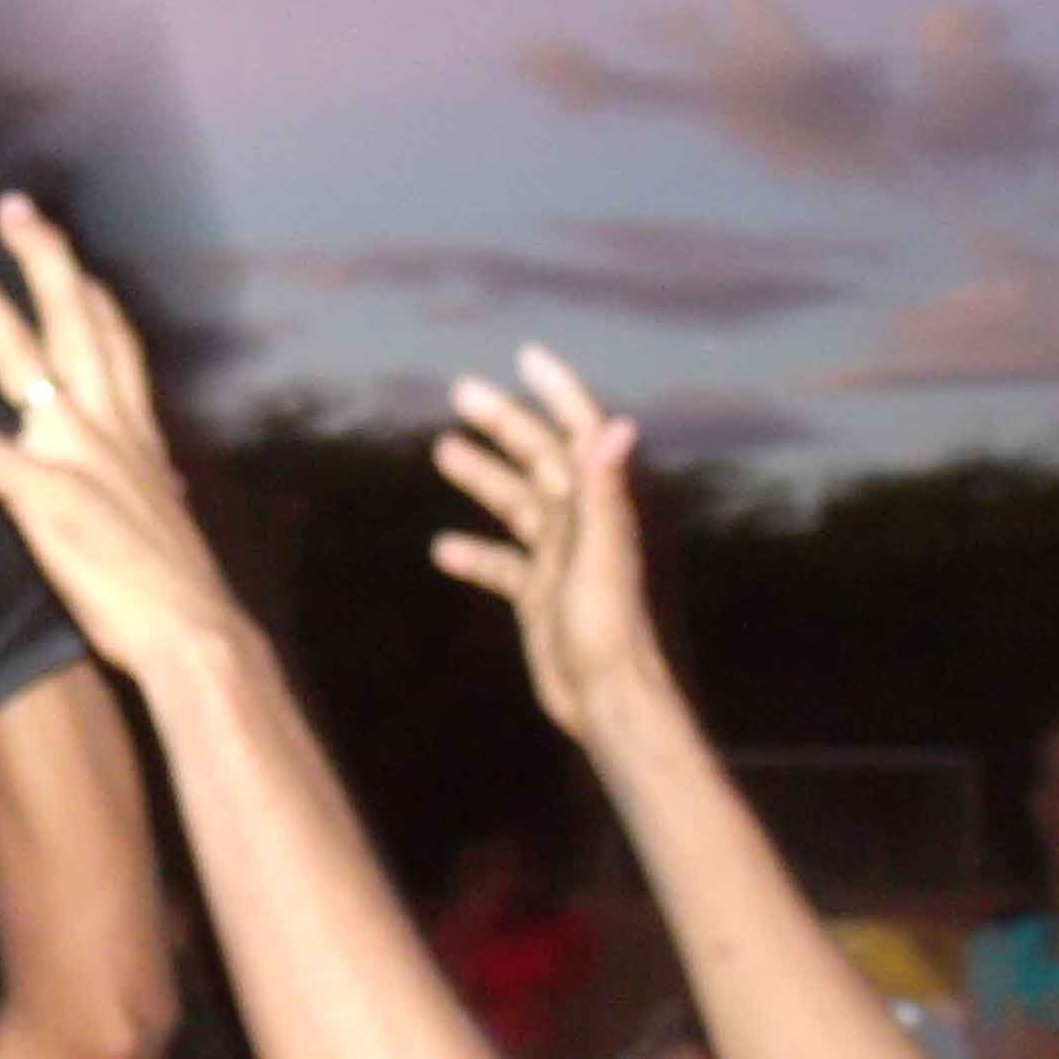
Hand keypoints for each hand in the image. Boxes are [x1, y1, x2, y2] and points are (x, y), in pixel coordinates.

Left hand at [0, 194, 247, 679]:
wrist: (193, 634)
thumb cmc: (178, 592)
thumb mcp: (167, 521)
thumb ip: (153, 488)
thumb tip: (161, 480)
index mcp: (137, 434)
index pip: (116, 341)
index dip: (89, 290)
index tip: (68, 253)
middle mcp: (108, 427)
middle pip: (73, 318)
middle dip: (40, 257)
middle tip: (8, 207)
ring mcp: (75, 455)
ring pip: (22, 355)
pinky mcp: (44, 497)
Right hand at [429, 347, 659, 731]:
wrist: (608, 702)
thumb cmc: (611, 630)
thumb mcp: (602, 555)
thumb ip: (603, 492)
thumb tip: (617, 425)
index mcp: (601, 506)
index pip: (580, 432)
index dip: (558, 391)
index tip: (525, 356)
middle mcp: (583, 525)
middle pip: (539, 459)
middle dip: (503, 424)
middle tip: (461, 392)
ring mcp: (561, 560)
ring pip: (516, 505)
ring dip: (483, 478)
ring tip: (441, 450)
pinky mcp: (540, 597)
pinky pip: (502, 565)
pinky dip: (474, 554)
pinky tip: (441, 551)